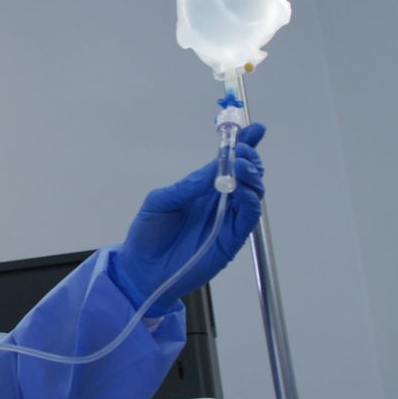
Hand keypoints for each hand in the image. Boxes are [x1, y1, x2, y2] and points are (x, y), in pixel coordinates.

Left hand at [116, 124, 265, 311]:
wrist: (142, 269)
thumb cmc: (148, 233)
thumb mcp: (161, 201)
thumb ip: (188, 186)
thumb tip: (214, 168)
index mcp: (202, 188)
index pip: (228, 162)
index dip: (244, 145)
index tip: (256, 129)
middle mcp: (219, 201)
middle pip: (246, 174)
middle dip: (249, 158)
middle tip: (242, 153)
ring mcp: (226, 220)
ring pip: (253, 193)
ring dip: (252, 177)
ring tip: (241, 168)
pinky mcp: (230, 240)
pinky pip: (248, 219)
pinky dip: (251, 203)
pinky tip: (245, 193)